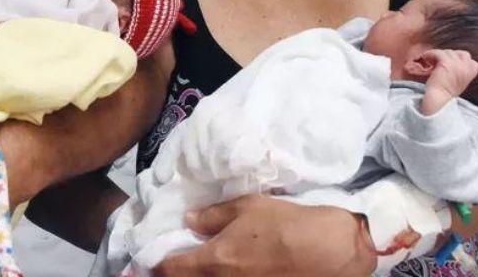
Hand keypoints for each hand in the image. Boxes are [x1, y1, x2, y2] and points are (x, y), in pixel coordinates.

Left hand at [152, 195, 374, 276]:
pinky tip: (220, 269)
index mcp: (215, 260)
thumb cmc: (287, 224)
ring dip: (194, 276)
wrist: (331, 251)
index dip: (155, 265)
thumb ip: (213, 216)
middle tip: (161, 266)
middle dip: (170, 274)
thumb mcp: (248, 208)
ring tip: (189, 267)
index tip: (146, 261)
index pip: (171, 269)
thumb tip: (189, 221)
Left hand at [421, 49, 477, 114]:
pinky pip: (437, 53)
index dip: (455, 58)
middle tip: (437, 63)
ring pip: (445, 52)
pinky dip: (429, 54)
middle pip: (456, 52)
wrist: (438, 99)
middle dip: (446, 56)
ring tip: (430, 62)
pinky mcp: (446, 63)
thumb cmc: (446, 90)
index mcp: (472, 70)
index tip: (447, 64)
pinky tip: (425, 59)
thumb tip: (452, 55)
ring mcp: (457, 64)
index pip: (466, 56)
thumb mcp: (459, 78)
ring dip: (437, 56)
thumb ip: (460, 68)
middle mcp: (467, 66)